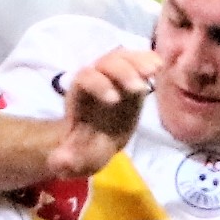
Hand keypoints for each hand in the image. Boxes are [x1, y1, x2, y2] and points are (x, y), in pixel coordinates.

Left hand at [48, 47, 161, 178]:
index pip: (85, 78)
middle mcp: (95, 80)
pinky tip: (159, 67)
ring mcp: (114, 77)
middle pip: (106, 63)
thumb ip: (65, 161)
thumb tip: (59, 161)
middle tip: (139, 89)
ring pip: (123, 58)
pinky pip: (138, 62)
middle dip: (123, 72)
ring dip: (140, 61)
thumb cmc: (85, 150)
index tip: (113, 101)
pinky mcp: (131, 79)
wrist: (94, 145)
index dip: (98, 84)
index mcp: (79, 96)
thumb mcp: (75, 160)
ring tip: (155, 70)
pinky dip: (149, 61)